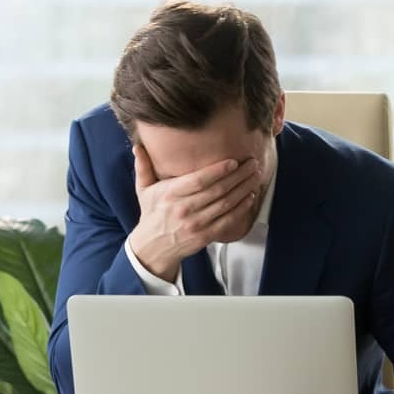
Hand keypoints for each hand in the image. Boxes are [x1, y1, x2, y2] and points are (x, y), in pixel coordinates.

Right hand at [126, 144, 260, 281]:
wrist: (152, 247)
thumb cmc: (152, 214)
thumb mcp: (144, 190)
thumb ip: (143, 167)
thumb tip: (138, 146)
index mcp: (170, 194)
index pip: (198, 180)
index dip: (218, 171)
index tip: (233, 162)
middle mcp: (184, 209)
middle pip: (217, 190)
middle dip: (238, 176)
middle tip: (252, 164)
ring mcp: (196, 224)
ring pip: (226, 203)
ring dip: (244, 188)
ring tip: (255, 176)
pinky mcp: (205, 235)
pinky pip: (228, 220)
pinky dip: (242, 208)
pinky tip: (250, 196)